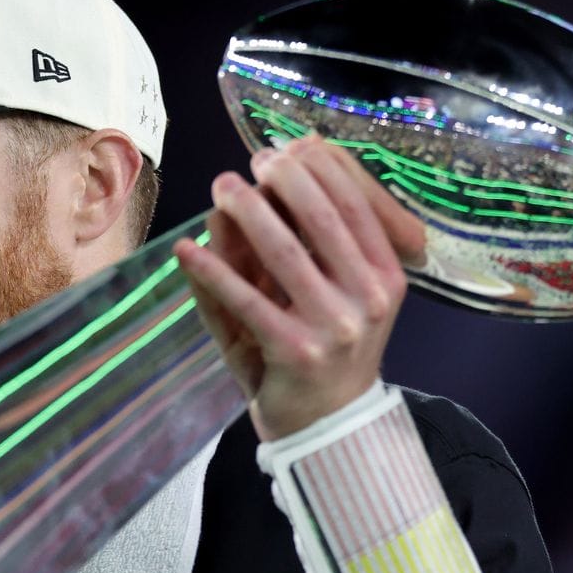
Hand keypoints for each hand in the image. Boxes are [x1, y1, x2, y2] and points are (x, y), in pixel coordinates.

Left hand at [173, 134, 425, 440]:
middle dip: (282, 179)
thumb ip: (300, 241)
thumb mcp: (329, 291)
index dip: (318, 168)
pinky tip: (186, 250)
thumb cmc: (327, 347)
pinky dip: (211, 271)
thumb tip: (256, 185)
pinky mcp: (294, 351)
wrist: (329, 424)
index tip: (284, 148)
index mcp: (386, 274)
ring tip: (219, 189)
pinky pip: (246, 300)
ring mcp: (335, 325)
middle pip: (322, 217)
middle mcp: (370, 296)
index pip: (356, 203)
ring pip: (284, 252)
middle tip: (248, 163)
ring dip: (246, 212)